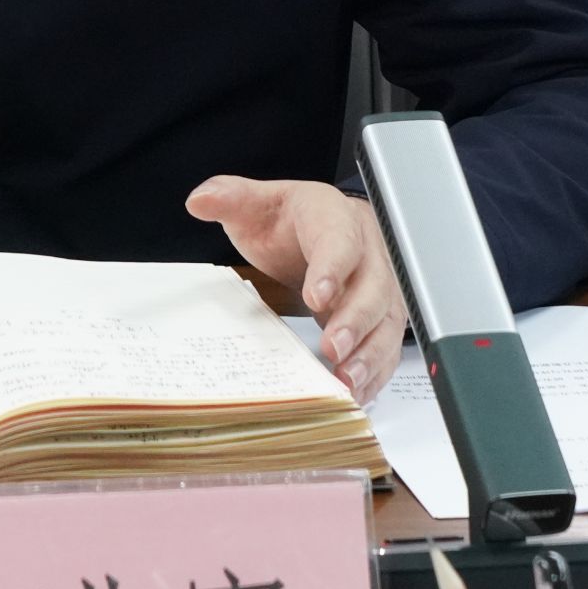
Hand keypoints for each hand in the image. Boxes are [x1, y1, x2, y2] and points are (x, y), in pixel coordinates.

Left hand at [185, 175, 408, 403]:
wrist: (319, 224)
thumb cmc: (290, 217)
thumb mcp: (256, 203)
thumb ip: (230, 198)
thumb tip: (200, 201)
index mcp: (334, 217)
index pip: (339, 240)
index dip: (332, 269)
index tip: (316, 296)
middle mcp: (366, 250)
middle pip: (373, 285)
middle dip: (356, 320)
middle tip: (334, 348)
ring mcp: (378, 283)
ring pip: (386, 317)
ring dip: (371, 351)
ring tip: (348, 380)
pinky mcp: (380, 313)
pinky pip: (387, 341)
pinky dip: (376, 368)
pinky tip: (357, 390)